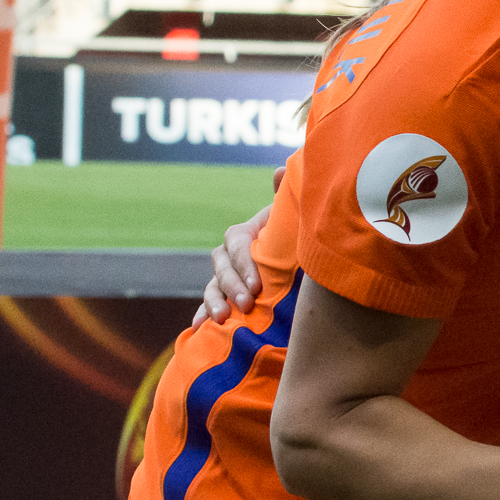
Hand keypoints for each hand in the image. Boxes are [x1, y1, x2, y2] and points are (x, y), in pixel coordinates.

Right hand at [191, 162, 284, 328]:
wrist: (300, 259)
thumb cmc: (297, 236)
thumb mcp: (293, 218)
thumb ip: (285, 196)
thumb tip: (279, 170)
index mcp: (246, 233)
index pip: (237, 244)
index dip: (244, 264)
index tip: (258, 285)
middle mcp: (232, 253)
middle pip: (222, 267)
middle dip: (232, 287)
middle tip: (246, 305)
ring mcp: (227, 274)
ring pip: (213, 285)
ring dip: (213, 301)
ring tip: (223, 318)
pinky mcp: (227, 294)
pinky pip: (210, 303)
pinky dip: (203, 314)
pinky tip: (199, 329)